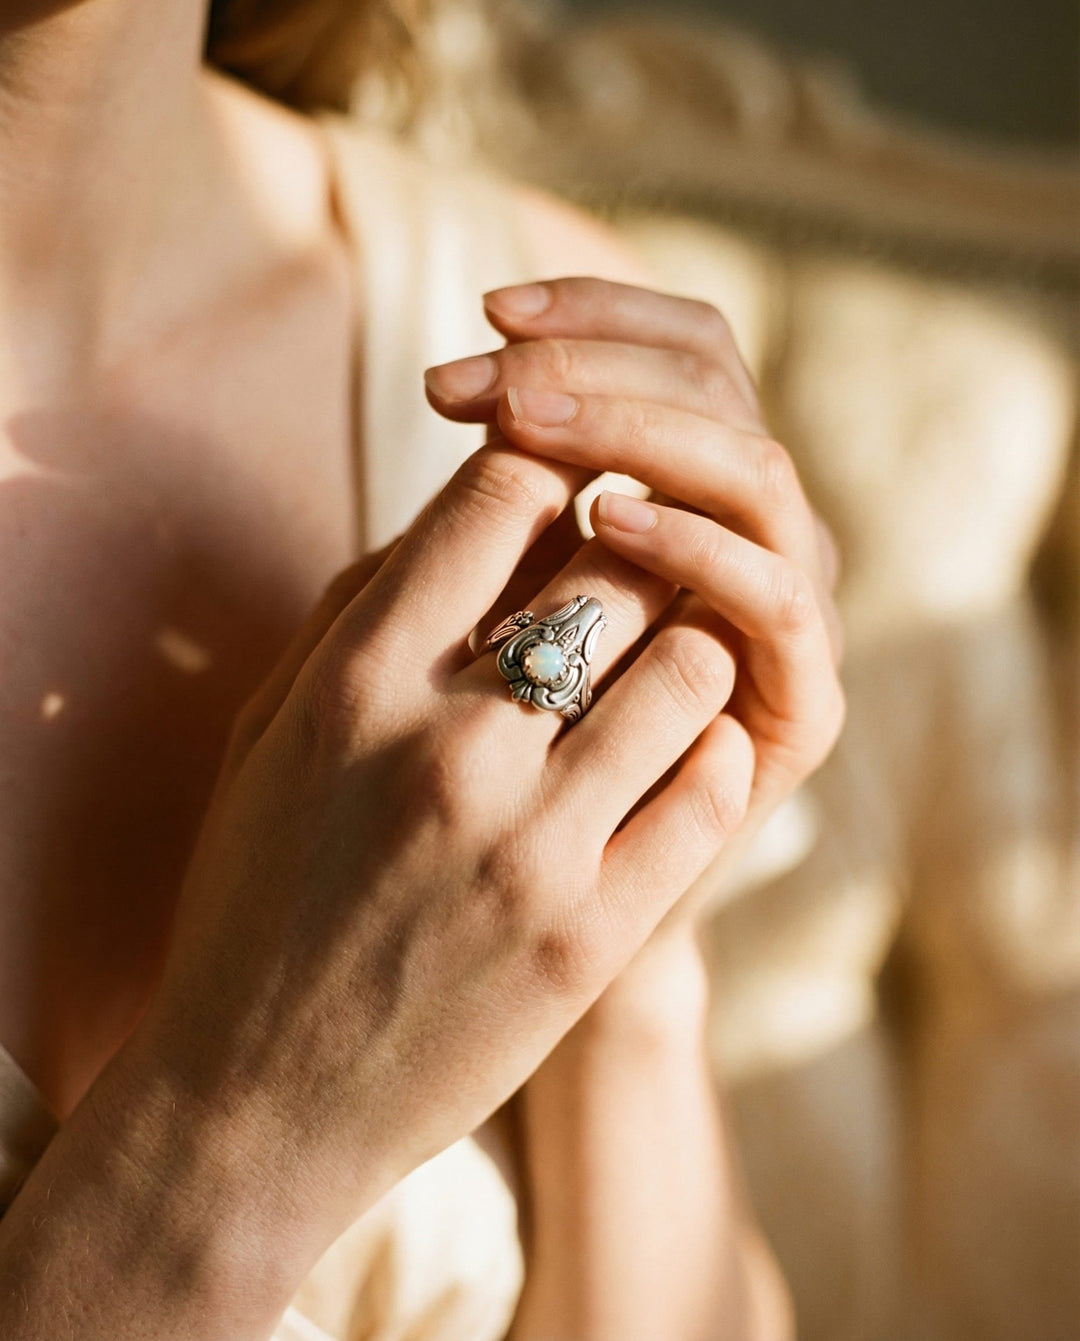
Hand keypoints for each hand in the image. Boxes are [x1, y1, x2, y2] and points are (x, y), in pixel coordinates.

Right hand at [117, 423, 757, 1301]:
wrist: (257, 1107)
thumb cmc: (260, 899)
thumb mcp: (273, 735)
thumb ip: (364, 610)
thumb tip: (473, 509)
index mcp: (356, 684)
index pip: (503, 490)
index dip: (553, 468)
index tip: (567, 489)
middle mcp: (448, 749)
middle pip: (615, 561)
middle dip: (636, 546)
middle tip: (634, 566)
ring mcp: (533, 846)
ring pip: (689, 661)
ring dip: (689, 642)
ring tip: (666, 657)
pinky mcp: (594, 933)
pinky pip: (710, 786)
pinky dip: (712, 748)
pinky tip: (678, 753)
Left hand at [426, 276, 844, 924]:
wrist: (521, 928)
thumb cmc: (471, 768)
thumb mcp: (460, 619)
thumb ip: (483, 518)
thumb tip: (459, 391)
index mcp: (684, 491)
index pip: (674, 346)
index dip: (586, 316)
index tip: (478, 325)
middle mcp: (745, 533)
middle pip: (714, 382)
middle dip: (591, 363)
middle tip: (478, 379)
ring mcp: (783, 611)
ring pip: (752, 467)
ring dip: (640, 428)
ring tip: (524, 423)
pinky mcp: (801, 703)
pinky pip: (773, 592)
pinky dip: (701, 542)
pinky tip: (609, 519)